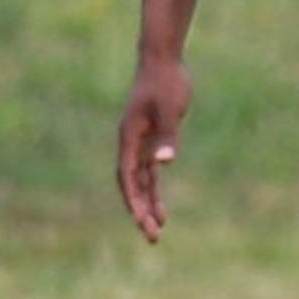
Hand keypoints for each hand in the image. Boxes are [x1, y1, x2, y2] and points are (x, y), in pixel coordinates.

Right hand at [117, 53, 191, 242]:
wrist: (164, 61)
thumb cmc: (167, 83)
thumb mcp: (171, 110)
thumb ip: (168, 136)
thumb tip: (164, 163)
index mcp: (130, 137)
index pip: (127, 176)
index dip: (134, 200)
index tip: (142, 221)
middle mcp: (131, 144)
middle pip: (132, 185)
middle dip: (141, 211)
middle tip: (152, 237)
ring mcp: (141, 143)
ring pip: (141, 181)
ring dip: (148, 204)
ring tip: (158, 230)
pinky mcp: (153, 140)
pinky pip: (150, 172)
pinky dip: (154, 189)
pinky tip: (161, 207)